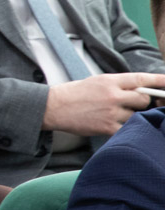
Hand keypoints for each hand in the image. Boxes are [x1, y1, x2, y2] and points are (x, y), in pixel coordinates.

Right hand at [44, 73, 164, 135]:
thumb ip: (118, 85)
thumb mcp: (97, 82)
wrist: (54, 107)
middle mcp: (113, 95)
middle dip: (142, 102)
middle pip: (144, 99)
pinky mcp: (107, 127)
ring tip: (114, 114)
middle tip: (131, 104)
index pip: (141, 80)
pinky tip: (113, 124)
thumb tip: (141, 92)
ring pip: (137, 115)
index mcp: (110, 81)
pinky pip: (127, 129)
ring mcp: (111, 112)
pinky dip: (125, 128)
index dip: (159, 81)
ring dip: (131, 116)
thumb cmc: (75, 94)